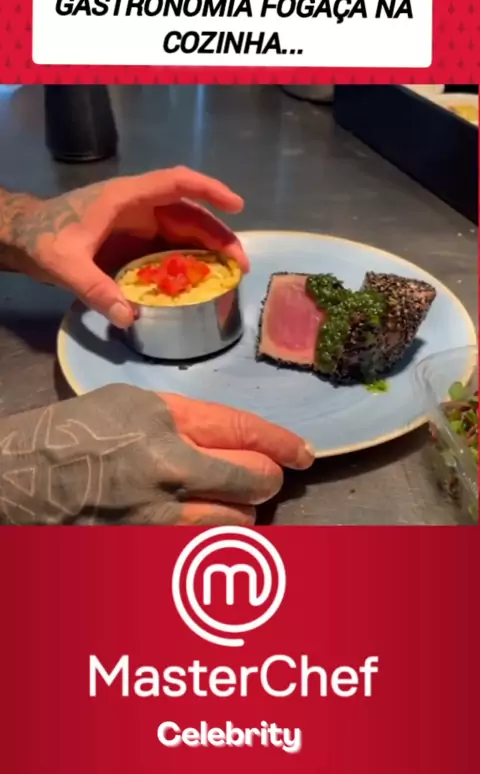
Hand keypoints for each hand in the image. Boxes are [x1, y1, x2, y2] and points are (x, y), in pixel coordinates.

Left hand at [0, 167, 248, 326]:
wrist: (23, 235)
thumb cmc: (43, 238)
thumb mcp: (65, 264)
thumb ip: (95, 289)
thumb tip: (129, 317)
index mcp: (126, 198)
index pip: (175, 183)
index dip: (208, 190)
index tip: (236, 204)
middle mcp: (138, 206)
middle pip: (188, 213)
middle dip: (218, 235)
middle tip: (238, 265)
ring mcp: (138, 223)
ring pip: (183, 230)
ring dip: (208, 249)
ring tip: (230, 274)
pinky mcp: (135, 241)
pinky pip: (170, 247)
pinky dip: (189, 260)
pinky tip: (201, 281)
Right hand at [0, 385, 313, 524]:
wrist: (17, 481)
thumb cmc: (72, 435)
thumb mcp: (130, 405)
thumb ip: (188, 419)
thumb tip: (237, 437)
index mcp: (163, 423)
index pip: (243, 432)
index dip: (280, 444)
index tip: (302, 454)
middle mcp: (166, 471)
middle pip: (254, 482)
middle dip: (263, 479)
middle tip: (255, 479)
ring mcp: (156, 519)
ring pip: (238, 526)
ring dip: (238, 514)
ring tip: (215, 504)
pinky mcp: (146, 552)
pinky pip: (204, 556)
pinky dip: (212, 544)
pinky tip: (194, 529)